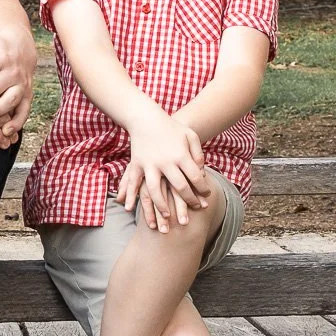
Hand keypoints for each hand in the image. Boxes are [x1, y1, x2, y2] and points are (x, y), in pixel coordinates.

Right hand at [118, 114, 208, 232]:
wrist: (146, 118)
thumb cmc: (171, 128)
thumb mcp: (190, 136)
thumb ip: (198, 153)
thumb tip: (202, 171)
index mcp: (180, 154)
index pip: (195, 176)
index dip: (203, 188)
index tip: (207, 195)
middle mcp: (165, 161)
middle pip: (179, 186)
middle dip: (189, 200)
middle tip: (195, 209)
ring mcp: (149, 164)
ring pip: (155, 190)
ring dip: (161, 205)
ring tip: (167, 217)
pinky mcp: (136, 164)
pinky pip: (133, 183)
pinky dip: (130, 195)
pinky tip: (128, 208)